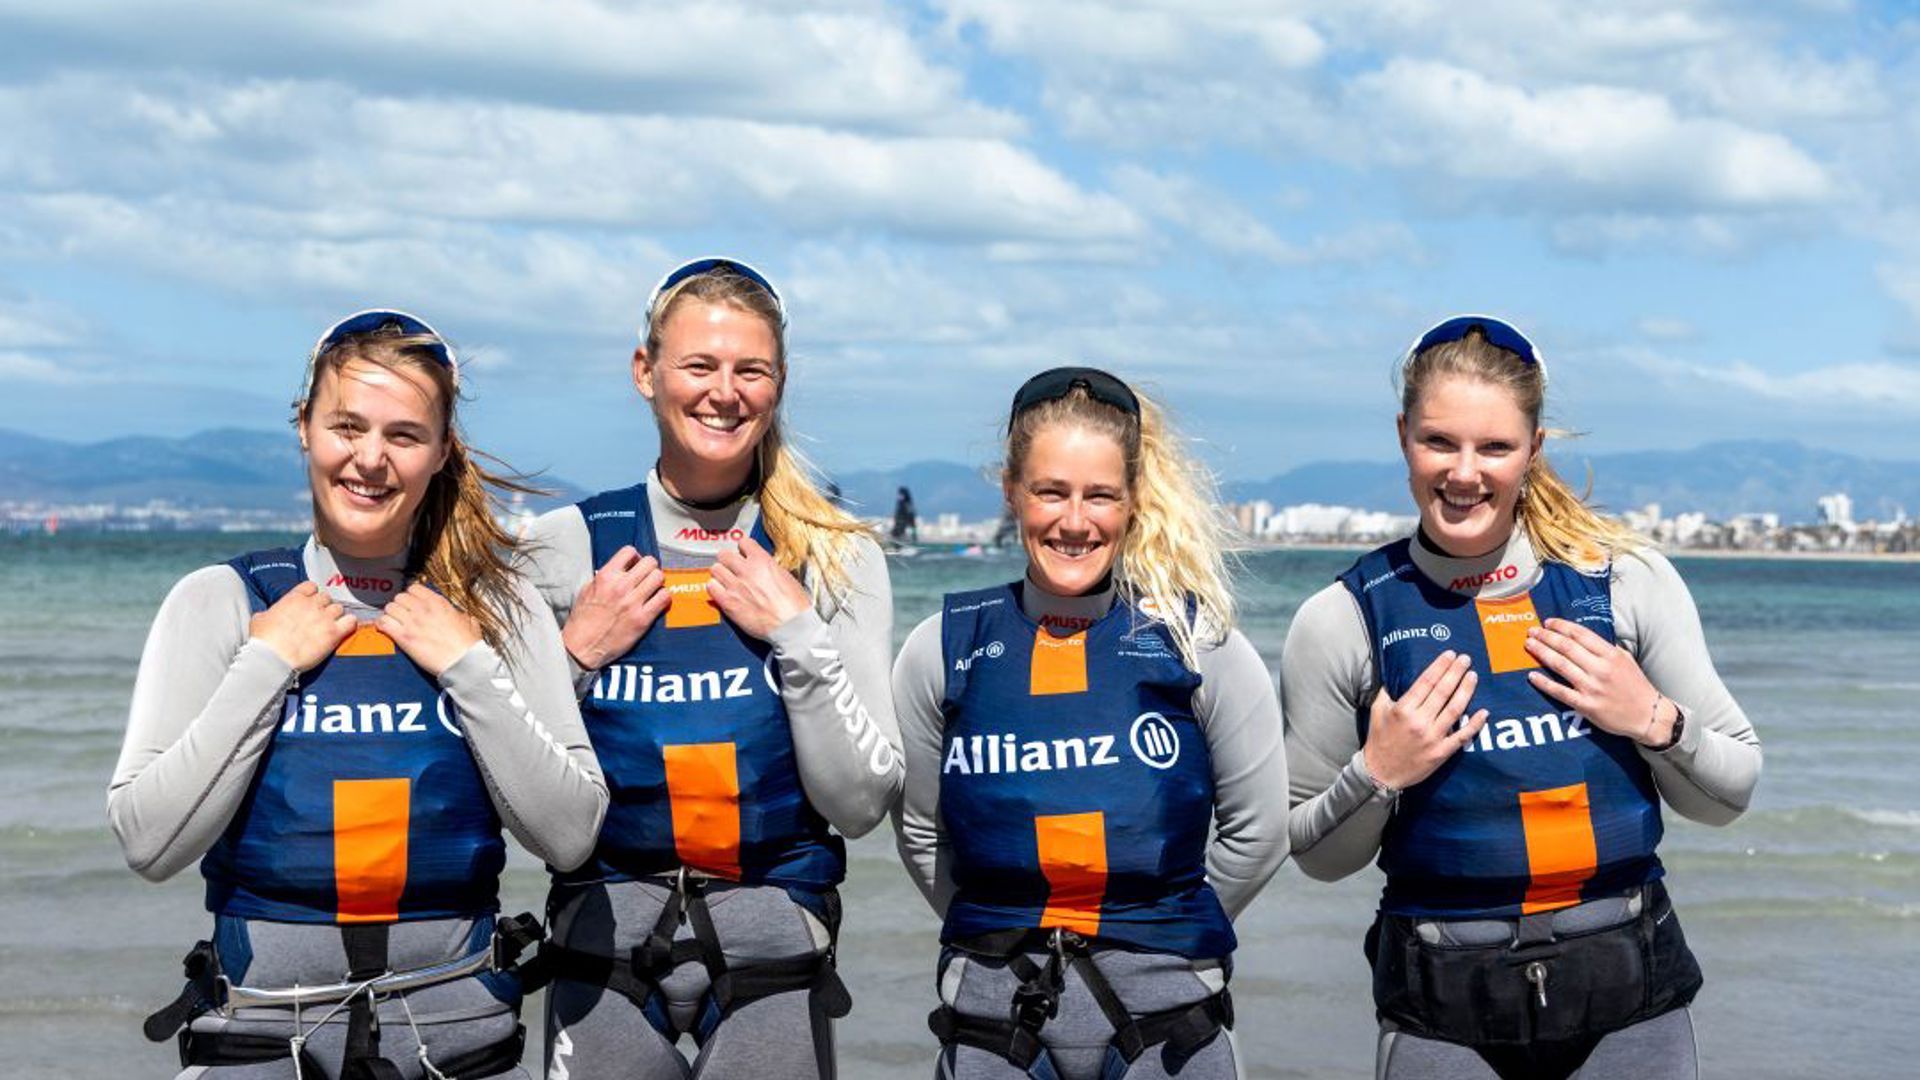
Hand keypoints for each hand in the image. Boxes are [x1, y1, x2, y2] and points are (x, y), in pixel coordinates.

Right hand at [249, 581, 357, 671]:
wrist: (272, 658)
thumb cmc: (263, 641)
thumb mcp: (259, 619)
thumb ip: (269, 612)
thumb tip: (268, 615)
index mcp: (294, 598)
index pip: (311, 586)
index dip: (311, 595)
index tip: (309, 603)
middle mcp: (312, 604)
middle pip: (326, 598)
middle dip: (323, 607)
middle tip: (318, 619)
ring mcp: (325, 618)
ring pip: (339, 608)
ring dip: (336, 616)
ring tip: (330, 626)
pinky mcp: (334, 633)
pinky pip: (351, 621)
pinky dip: (350, 624)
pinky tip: (344, 630)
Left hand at [376, 583, 482, 676]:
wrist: (462, 661)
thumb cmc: (467, 644)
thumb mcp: (469, 621)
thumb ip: (459, 614)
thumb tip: (457, 614)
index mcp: (438, 602)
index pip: (414, 588)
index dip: (411, 596)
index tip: (412, 604)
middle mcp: (423, 608)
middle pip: (399, 597)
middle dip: (399, 605)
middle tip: (402, 615)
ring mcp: (412, 621)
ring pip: (390, 608)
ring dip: (390, 615)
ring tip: (393, 622)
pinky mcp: (404, 637)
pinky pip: (384, 623)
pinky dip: (381, 625)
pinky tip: (384, 629)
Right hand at [562, 546, 668, 669]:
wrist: (582, 648)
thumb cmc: (582, 621)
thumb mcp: (586, 591)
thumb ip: (603, 578)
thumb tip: (617, 570)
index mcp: (605, 577)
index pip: (629, 551)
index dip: (635, 557)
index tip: (635, 564)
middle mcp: (621, 586)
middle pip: (649, 562)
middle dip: (649, 568)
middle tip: (647, 577)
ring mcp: (633, 602)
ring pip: (659, 577)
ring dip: (657, 582)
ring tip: (652, 589)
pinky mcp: (642, 619)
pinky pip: (664, 598)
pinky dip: (663, 598)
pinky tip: (657, 602)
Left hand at [707, 536, 808, 640]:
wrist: (791, 626)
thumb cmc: (794, 605)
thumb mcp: (787, 577)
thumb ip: (769, 568)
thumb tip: (762, 567)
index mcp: (763, 561)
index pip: (743, 542)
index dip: (743, 549)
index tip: (744, 554)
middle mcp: (747, 571)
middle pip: (724, 554)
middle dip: (728, 560)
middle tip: (732, 568)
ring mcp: (736, 586)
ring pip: (715, 569)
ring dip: (720, 574)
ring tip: (725, 580)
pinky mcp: (728, 603)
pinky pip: (710, 587)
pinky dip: (714, 588)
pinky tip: (721, 592)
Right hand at [1362, 651, 1489, 790]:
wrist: (1381, 773)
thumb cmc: (1379, 740)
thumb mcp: (1377, 711)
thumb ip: (1385, 691)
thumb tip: (1393, 672)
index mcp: (1403, 710)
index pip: (1426, 682)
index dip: (1439, 666)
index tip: (1449, 654)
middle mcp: (1419, 722)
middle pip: (1442, 692)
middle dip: (1455, 672)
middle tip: (1466, 658)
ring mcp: (1432, 738)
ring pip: (1454, 710)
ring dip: (1466, 691)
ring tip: (1473, 676)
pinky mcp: (1441, 752)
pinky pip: (1462, 736)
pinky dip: (1474, 724)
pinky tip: (1484, 712)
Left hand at [1525, 618, 1672, 745]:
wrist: (1647, 715)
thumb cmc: (1635, 686)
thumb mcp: (1625, 659)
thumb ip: (1604, 648)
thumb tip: (1581, 637)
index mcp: (1610, 655)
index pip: (1580, 634)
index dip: (1561, 626)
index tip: (1548, 623)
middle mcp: (1600, 669)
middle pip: (1566, 647)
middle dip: (1546, 637)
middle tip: (1532, 631)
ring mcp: (1592, 687)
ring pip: (1560, 665)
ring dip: (1541, 653)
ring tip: (1529, 645)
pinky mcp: (1586, 705)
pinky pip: (1560, 692)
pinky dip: (1544, 683)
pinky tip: (1531, 676)